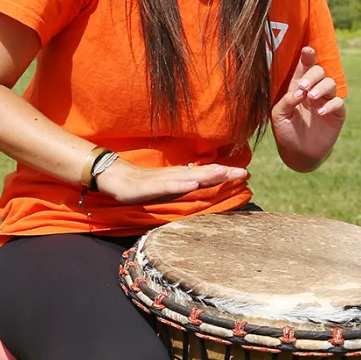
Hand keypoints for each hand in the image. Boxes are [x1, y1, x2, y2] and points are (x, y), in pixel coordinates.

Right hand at [95, 159, 248, 204]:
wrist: (116, 179)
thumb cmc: (142, 184)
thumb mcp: (166, 187)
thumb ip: (182, 185)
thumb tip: (199, 183)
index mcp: (180, 177)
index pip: (205, 175)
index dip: (224, 173)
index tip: (244, 173)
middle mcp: (175, 176)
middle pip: (202, 173)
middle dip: (223, 173)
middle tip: (244, 172)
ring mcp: (163, 180)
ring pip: (188, 177)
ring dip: (206, 175)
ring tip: (223, 173)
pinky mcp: (150, 186)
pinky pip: (167, 186)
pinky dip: (181, 184)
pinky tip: (192, 184)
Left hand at [271, 46, 344, 169]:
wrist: (298, 153)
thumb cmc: (286, 131)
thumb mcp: (279, 116)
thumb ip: (286, 101)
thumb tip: (299, 92)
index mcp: (298, 87)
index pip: (304, 68)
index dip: (307, 57)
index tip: (307, 50)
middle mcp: (314, 90)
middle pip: (319, 72)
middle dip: (312, 75)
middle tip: (303, 86)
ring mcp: (326, 101)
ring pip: (330, 84)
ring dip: (321, 87)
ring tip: (311, 97)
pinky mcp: (337, 113)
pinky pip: (338, 103)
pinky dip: (330, 105)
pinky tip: (320, 113)